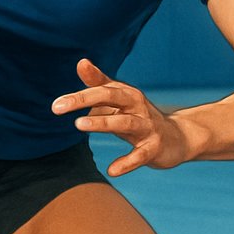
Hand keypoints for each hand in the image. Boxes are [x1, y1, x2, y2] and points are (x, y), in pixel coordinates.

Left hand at [52, 58, 188, 176]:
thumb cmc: (139, 116)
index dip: (77, 95)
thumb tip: (81, 62)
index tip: (55, 104)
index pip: (99, 89)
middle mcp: (136, 105)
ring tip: (79, 124)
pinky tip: (112, 170)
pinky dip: (127, 162)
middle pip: (110, 97)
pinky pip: (140, 155)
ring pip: (124, 122)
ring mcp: (147, 126)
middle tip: (57, 108)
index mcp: (125, 93)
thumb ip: (99, 83)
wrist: (177, 137)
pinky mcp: (154, 147)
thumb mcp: (119, 100)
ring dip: (102, 122)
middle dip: (84, 100)